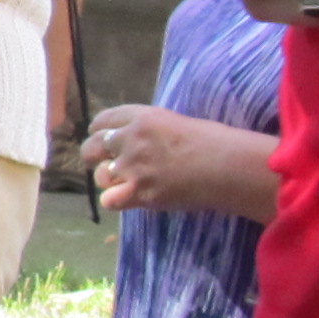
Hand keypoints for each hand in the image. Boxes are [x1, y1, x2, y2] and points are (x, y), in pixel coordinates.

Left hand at [81, 103, 268, 218]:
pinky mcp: (140, 192)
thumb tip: (140, 141)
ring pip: (100, 175)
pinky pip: (110, 200)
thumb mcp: (175, 123)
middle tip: (101, 163)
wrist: (226, 165)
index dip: (99, 132)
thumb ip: (150, 130)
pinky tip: (129, 199)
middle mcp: (131, 139)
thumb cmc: (213, 142)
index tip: (102, 140)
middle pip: (92, 146)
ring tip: (122, 183)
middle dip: (93, 155)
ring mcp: (133, 167)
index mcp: (142, 117)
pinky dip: (116, 201)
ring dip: (108, 180)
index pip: (103, 120)